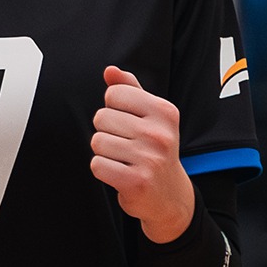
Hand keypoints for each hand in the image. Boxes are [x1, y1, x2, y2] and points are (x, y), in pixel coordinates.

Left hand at [91, 66, 195, 242]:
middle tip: (126, 144)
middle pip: (102, 117)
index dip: (113, 108)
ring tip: (124, 158)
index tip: (128, 122)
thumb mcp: (150, 116)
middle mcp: (159, 133)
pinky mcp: (136, 181)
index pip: (114, 93)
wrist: (169, 195)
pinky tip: (119, 172)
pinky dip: (102, 169)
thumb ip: (130, 90)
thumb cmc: (155, 150)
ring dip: (104, 152)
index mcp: (164, 111)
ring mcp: (149, 158)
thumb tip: (110, 70)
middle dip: (107, 131)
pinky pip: (97, 165)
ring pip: (97, 141)